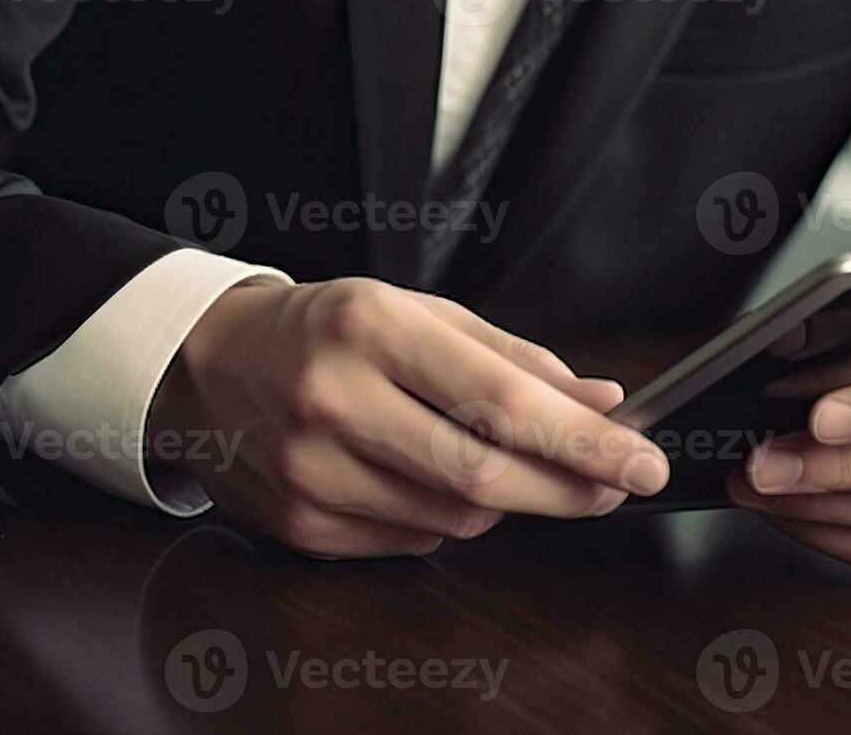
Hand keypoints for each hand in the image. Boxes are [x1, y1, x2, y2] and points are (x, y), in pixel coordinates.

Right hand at [150, 278, 670, 559]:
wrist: (209, 366)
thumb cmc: (325, 329)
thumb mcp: (420, 311)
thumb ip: (517, 358)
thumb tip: (603, 401)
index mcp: (371, 328)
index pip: (503, 400)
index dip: (585, 442)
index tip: (641, 460)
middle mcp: (334, 401)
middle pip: (484, 476)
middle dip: (568, 489)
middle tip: (613, 483)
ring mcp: (311, 472)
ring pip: (455, 518)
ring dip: (507, 501)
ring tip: (506, 461)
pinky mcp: (301, 526)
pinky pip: (414, 540)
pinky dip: (448, 516)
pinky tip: (435, 478)